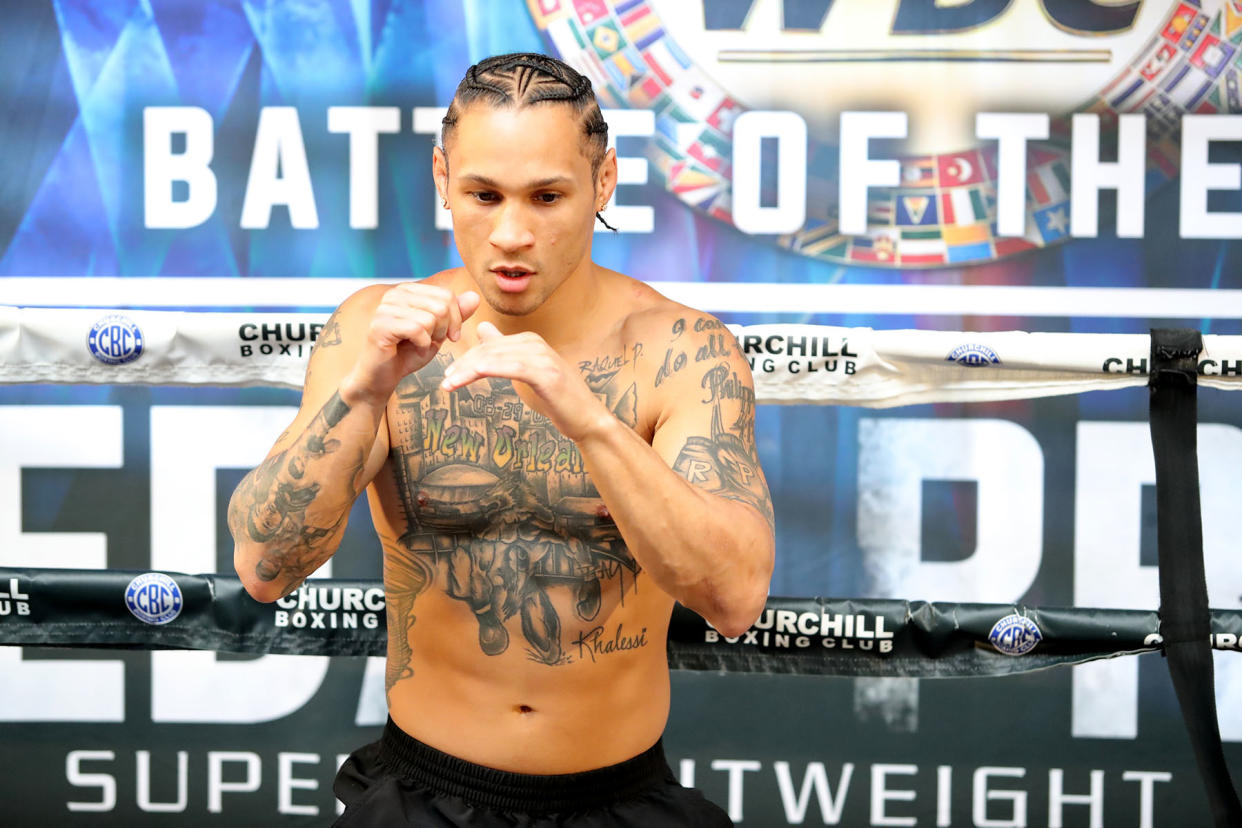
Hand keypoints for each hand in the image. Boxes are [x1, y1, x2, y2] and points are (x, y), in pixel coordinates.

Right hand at [343, 284, 479, 405]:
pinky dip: (422, 344)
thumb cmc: (408, 353)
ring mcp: (385, 308)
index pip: (446, 295)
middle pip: (441, 305)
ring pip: (431, 317)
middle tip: (431, 342)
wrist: (382, 377)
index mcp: (408, 290)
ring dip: (431, 338)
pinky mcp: (380, 325)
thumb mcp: (439, 332)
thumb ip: (456, 315)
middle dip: (444, 330)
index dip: (456, 319)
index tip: (450, 336)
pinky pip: (417, 329)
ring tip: (419, 345)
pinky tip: (412, 349)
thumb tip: (475, 296)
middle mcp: (394, 294)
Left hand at [439, 322, 612, 441]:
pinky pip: (512, 367)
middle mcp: (535, 343)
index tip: (448, 374)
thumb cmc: (556, 399)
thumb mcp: (526, 372)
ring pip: (495, 358)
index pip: (488, 346)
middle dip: (463, 365)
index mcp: (529, 341)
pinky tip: (472, 376)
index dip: (465, 358)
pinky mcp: (546, 374)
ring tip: (449, 385)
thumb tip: (482, 328)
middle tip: (445, 380)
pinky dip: (489, 369)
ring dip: (469, 371)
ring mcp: (542, 357)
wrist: (586, 419)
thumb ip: (505, 352)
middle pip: (488, 350)